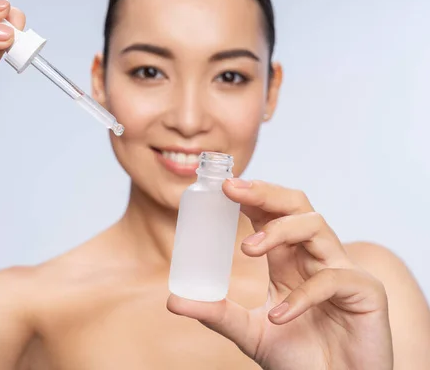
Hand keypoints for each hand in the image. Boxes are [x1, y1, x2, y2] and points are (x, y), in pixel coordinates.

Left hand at [167, 180, 392, 369]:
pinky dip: (302, 295)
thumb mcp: (248, 332)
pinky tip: (279, 316)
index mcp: (288, 259)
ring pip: (316, 226)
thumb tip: (172, 301)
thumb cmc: (298, 358)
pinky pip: (334, 279)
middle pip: (297, 206)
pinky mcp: (365, 292)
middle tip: (233, 191)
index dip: (251, 196)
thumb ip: (216, 313)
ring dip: (280, 230)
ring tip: (248, 248)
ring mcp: (342, 271)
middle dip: (265, 193)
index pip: (272, 214)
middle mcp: (315, 257)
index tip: (222, 186)